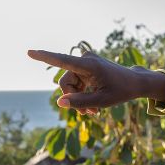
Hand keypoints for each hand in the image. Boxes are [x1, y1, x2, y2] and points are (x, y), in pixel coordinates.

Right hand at [26, 49, 164, 114]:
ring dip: (78, 98)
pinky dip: (81, 94)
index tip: (29, 52)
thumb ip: (80, 102)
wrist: (135, 83)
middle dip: (72, 97)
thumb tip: (60, 103)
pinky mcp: (86, 68)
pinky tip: (91, 105)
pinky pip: (76, 83)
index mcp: (89, 65)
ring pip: (69, 84)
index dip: (45, 57)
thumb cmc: (121, 91)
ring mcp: (85, 63)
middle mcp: (85, 60)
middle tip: (87, 112)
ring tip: (92, 111)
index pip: (63, 61)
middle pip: (65, 81)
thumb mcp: (102, 101)